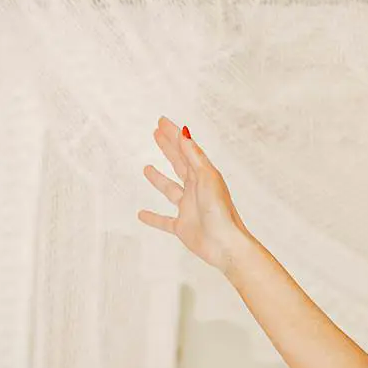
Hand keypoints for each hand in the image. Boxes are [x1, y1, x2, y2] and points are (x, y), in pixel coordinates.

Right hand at [138, 118, 249, 274]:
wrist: (225, 245)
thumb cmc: (220, 211)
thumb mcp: (207, 178)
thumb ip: (194, 156)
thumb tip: (184, 133)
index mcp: (203, 176)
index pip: (186, 150)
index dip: (173, 135)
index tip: (161, 122)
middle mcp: (196, 190)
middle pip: (178, 164)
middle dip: (168, 148)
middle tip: (155, 133)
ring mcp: (189, 208)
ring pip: (170, 190)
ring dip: (158, 179)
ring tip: (146, 168)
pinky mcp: (183, 227)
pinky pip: (164, 221)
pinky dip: (153, 218)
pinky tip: (141, 214)